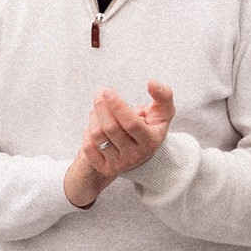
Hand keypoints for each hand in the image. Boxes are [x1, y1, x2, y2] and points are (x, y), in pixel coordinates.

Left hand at [64, 81, 175, 207]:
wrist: (142, 151)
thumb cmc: (152, 126)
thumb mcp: (163, 112)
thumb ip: (163, 95)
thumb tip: (152, 83)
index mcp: (151, 141)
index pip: (131, 124)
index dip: (117, 106)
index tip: (108, 91)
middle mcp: (136, 155)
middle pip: (112, 129)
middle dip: (102, 107)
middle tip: (99, 93)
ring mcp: (120, 164)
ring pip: (98, 137)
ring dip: (94, 117)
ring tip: (98, 108)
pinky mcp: (106, 168)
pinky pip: (89, 148)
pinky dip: (87, 132)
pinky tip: (94, 124)